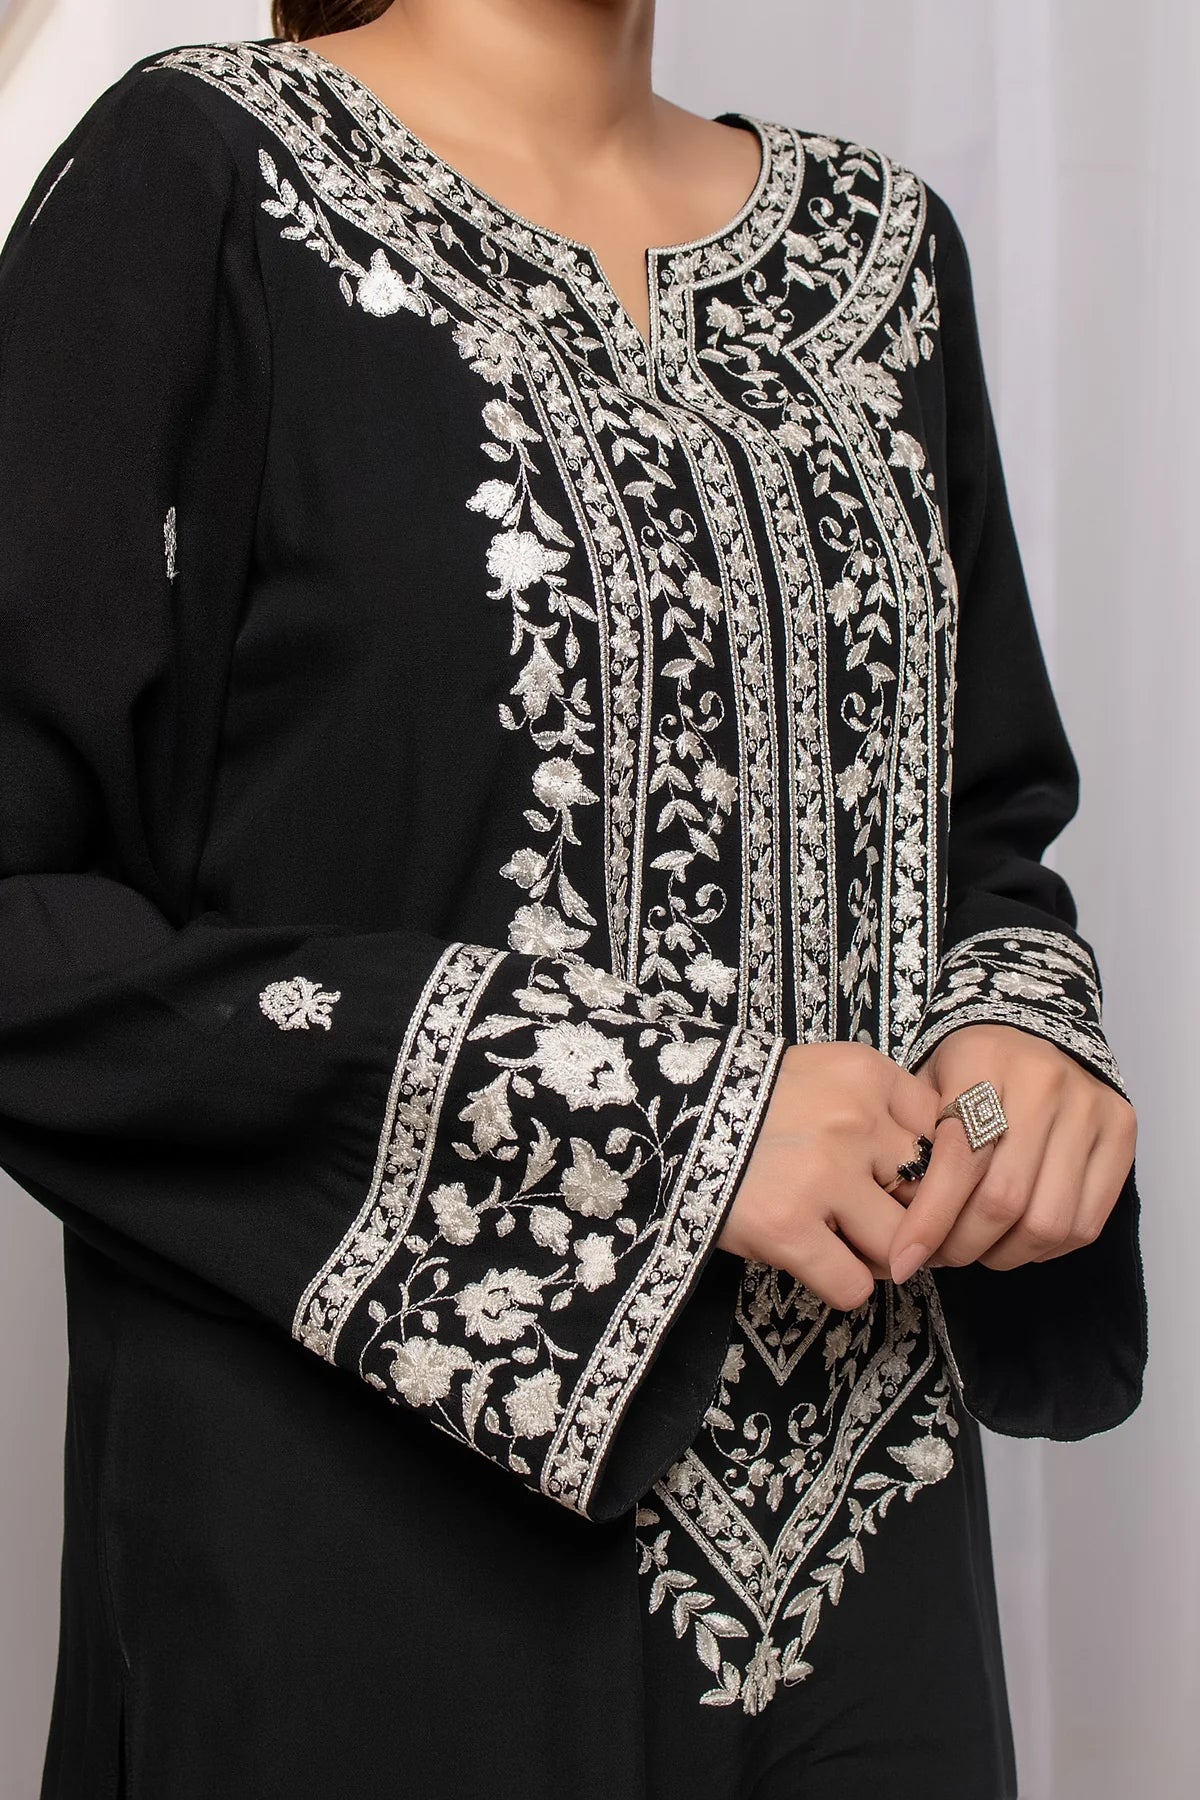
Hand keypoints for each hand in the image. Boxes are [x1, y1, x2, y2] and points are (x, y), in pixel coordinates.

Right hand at [718, 1042, 939, 1310]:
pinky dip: (842, 1286)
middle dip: (914, 1217)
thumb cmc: (751, 1099)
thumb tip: (935, 1173)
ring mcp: (822, 1175)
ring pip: (900, 1244)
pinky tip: (818, 1263)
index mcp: (866, 1074)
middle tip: (887, 1226)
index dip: (933, 1168)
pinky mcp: (788, 1227)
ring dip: (882, 1257)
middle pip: (930, 1192)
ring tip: (851, 1247)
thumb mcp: (822, 1074)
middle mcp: (854, 1120)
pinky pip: (853, 1286)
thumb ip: (877, 1105)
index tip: (909, 1184)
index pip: (944, 1134)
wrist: (668, 1113)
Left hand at [888, 1023, 1137, 1283]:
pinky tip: (1014, 1239)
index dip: (929, 1221)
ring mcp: (1091, 1108)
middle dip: (962, 1245)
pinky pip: (1085, 1223)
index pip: (960, 1161)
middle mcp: (1046, 1082)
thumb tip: (898, 1228)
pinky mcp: (1122, 1133)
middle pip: (1004, 1200)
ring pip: (1047, 1221)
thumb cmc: (966, 1069)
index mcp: (985, 1061)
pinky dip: (1045, 1248)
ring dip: (1004, 1254)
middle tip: (937, 1256)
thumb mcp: (925, 1085)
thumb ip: (913, 1144)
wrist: (1030, 1031)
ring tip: (975, 1249)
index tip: (903, 1258)